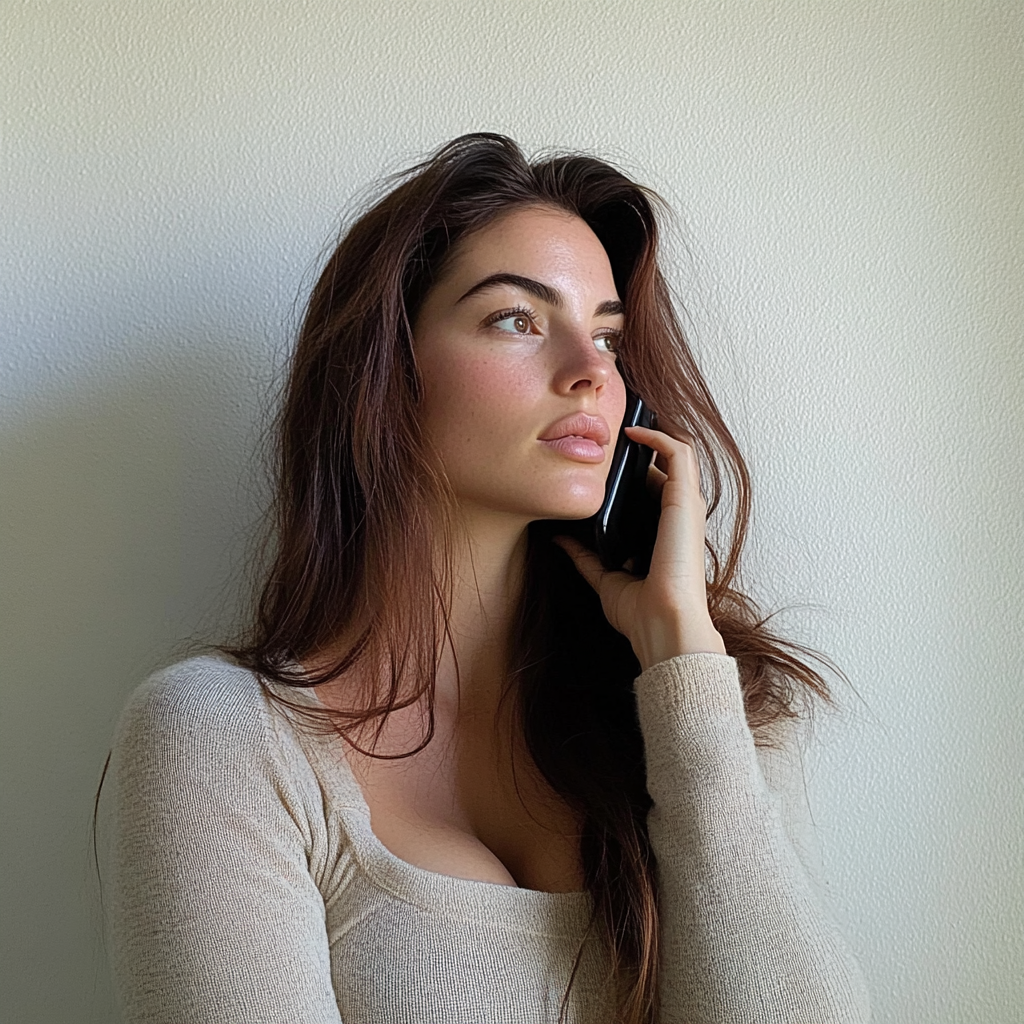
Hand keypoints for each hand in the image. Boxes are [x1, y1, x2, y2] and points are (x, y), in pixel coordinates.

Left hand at [553, 425, 725, 670]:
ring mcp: (686, 507)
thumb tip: (558, 538)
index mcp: (667, 534)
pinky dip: (659, 437)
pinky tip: (632, 432)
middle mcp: (680, 517)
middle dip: (642, 448)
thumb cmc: (642, 612)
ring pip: (678, 454)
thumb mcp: (605, 578)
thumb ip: (585, 557)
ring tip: (623, 424)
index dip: (635, 471)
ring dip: (653, 435)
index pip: (656, 490)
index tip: (607, 459)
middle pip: (666, 468)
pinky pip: (680, 453)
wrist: (663, 625)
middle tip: (611, 433)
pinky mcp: (686, 500)